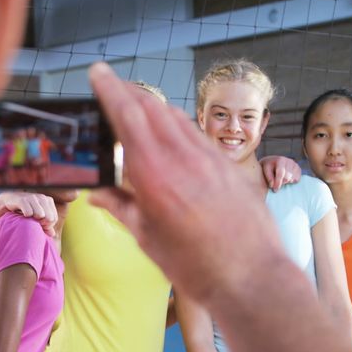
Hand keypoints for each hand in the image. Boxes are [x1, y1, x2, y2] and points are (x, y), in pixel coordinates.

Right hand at [0, 192, 57, 235]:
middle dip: (42, 223)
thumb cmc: (24, 211)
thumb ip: (45, 226)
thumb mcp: (36, 218)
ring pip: (40, 215)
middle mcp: (42, 197)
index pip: (54, 218)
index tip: (39, 224)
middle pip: (49, 218)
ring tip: (27, 218)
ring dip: (33, 220)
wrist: (8, 201)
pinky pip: (29, 213)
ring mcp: (32, 197)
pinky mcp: (22, 199)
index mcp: (48, 200)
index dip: (47, 225)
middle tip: (33, 222)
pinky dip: (26, 216)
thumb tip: (52, 234)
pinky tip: (22, 214)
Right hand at [87, 63, 286, 300]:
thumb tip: (98, 195)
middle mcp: (183, 159)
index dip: (110, 89)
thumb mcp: (149, 239)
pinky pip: (197, 133)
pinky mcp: (228, 166)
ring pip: (176, 116)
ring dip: (153, 105)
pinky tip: (170, 132)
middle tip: (111, 84)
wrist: (253, 279)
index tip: (98, 72)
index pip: (128, 116)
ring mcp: (210, 159)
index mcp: (155, 176)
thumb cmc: (199, 268)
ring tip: (136, 105)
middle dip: (129, 90)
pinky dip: (176, 124)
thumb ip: (122, 208)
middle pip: (152, 107)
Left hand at [261, 155, 301, 191]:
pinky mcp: (298, 169)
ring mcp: (295, 165)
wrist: (273, 161)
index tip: (275, 190)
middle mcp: (290, 161)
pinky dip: (292, 181)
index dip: (278, 183)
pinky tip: (286, 178)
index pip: (281, 174)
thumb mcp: (266, 169)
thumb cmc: (268, 166)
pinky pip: (297, 179)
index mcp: (280, 160)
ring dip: (286, 182)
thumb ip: (269, 177)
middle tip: (276, 184)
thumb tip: (272, 185)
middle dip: (281, 183)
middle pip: (287, 178)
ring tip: (281, 179)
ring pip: (293, 179)